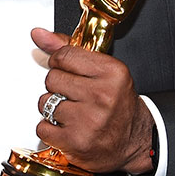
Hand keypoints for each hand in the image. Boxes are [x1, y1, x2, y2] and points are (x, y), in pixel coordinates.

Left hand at [32, 27, 153, 174]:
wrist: (135, 140)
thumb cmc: (118, 103)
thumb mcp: (103, 70)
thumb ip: (69, 49)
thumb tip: (38, 34)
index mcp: (111, 72)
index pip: (64, 55)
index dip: (60, 63)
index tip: (67, 71)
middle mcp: (102, 95)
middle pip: (52, 79)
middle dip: (57, 86)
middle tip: (75, 95)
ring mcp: (89, 120)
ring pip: (44, 103)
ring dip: (52, 108)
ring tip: (73, 113)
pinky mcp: (76, 142)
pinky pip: (42, 127)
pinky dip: (50, 129)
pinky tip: (68, 128)